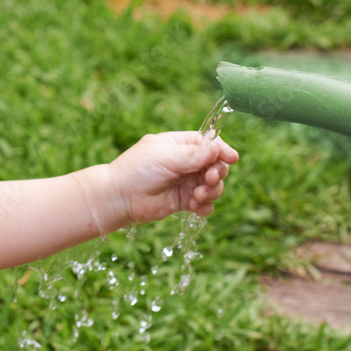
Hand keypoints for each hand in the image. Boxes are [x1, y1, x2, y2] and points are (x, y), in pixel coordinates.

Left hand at [107, 132, 238, 222]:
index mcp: (180, 144)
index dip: (222, 150)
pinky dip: (204, 207)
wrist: (119, 197)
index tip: (231, 158)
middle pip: (216, 165)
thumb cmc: (138, 170)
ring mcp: (185, 182)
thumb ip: (194, 154)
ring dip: (211, 191)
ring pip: (213, 186)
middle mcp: (186, 162)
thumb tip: (218, 148)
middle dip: (217, 173)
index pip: (209, 144)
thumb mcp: (166, 157)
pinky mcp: (183, 201)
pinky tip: (193, 207)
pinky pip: (204, 204)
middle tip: (208, 179)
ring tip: (196, 196)